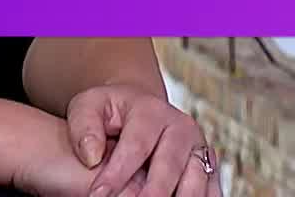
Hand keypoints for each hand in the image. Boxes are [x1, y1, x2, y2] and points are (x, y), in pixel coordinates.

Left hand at [66, 83, 220, 196]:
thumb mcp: (87, 107)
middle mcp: (181, 128)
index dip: (117, 175)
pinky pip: (210, 190)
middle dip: (152, 193)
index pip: (136, 147)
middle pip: (170, 166)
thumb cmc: (110, 112)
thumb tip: (92, 156)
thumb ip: (84, 127)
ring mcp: (198, 147)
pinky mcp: (208, 166)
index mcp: (151, 111)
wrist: (139, 111)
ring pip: (196, 180)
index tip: (97, 195)